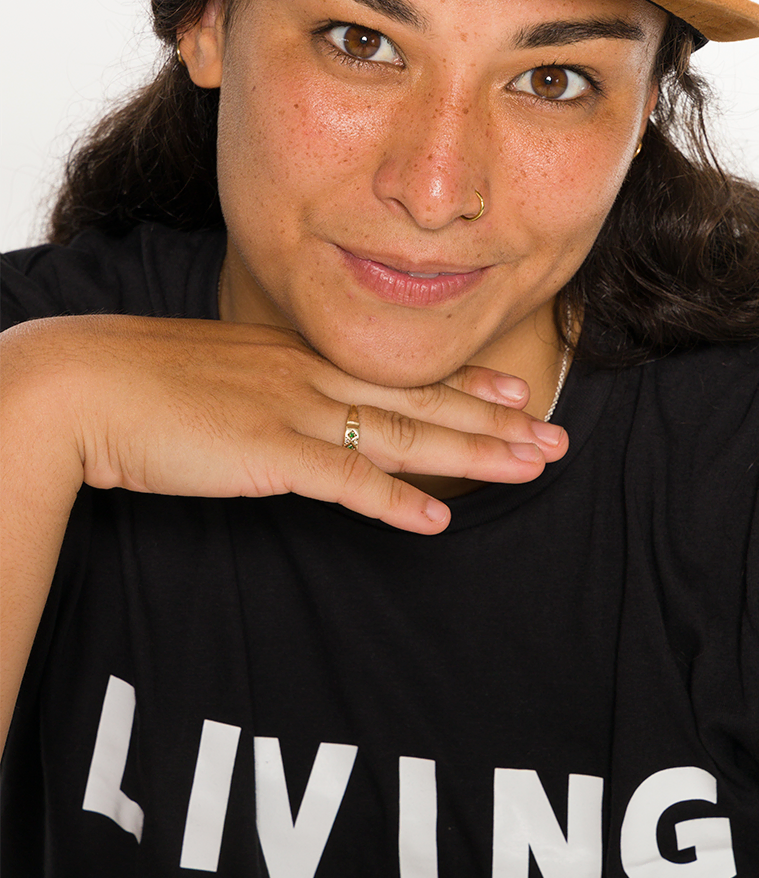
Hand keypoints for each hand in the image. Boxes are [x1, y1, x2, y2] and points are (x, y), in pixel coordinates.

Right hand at [25, 314, 567, 533]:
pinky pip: (343, 480)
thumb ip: (270, 395)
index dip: (465, 383)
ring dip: (472, 454)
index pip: (400, 373)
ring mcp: (291, 411)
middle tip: (554, 436)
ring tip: (531, 467)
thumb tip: (299, 421)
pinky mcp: (264, 451)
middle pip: (420, 401)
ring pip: (402, 434)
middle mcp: (309, 377)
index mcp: (301, 357)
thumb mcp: (222, 378)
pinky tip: (437, 520)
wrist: (85, 385)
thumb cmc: (144, 384)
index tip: (516, 390)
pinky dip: (394, 500)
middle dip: (495, 421)